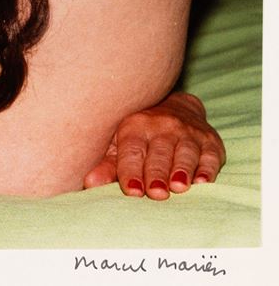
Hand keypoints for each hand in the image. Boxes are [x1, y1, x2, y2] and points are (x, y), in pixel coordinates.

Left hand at [83, 92, 224, 199]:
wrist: (176, 106)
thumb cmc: (141, 135)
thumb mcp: (120, 144)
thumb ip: (108, 165)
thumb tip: (89, 183)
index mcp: (135, 127)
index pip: (132, 151)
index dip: (131, 171)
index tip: (132, 191)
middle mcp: (162, 126)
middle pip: (159, 153)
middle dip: (156, 173)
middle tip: (156, 193)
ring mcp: (188, 133)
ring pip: (185, 152)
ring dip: (182, 170)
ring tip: (178, 187)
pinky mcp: (210, 142)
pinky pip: (210, 155)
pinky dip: (207, 169)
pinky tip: (203, 181)